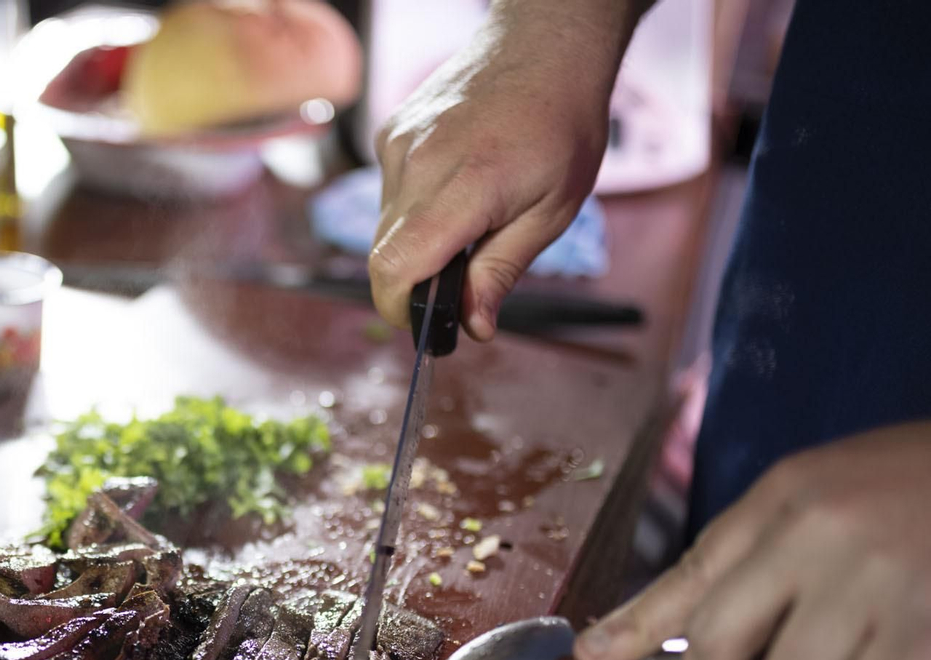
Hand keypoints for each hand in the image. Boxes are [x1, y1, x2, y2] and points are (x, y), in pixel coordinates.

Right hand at [368, 2, 640, 337]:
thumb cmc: (561, 125)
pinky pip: (388, 194)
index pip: (396, 267)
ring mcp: (398, 145)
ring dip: (415, 243)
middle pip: (383, 255)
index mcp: (466, 185)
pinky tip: (453, 187)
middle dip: (412, 283)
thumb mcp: (551, 212)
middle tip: (456, 282)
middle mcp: (419, 162)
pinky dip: (412, 209)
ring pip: (384, 227)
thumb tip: (474, 327)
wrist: (545, 47)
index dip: (400, 309)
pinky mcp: (390, 134)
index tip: (423, 324)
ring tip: (466, 221)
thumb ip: (502, 271)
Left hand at [575, 422, 930, 659]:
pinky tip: (908, 650)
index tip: (589, 656)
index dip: (633, 627)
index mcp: (787, 500)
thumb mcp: (820, 494)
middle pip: (720, 646)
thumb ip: (745, 557)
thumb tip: (670, 629)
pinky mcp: (927, 634)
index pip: (690, 574)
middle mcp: (820, 537)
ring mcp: (878, 584)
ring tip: (867, 634)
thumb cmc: (918, 484)